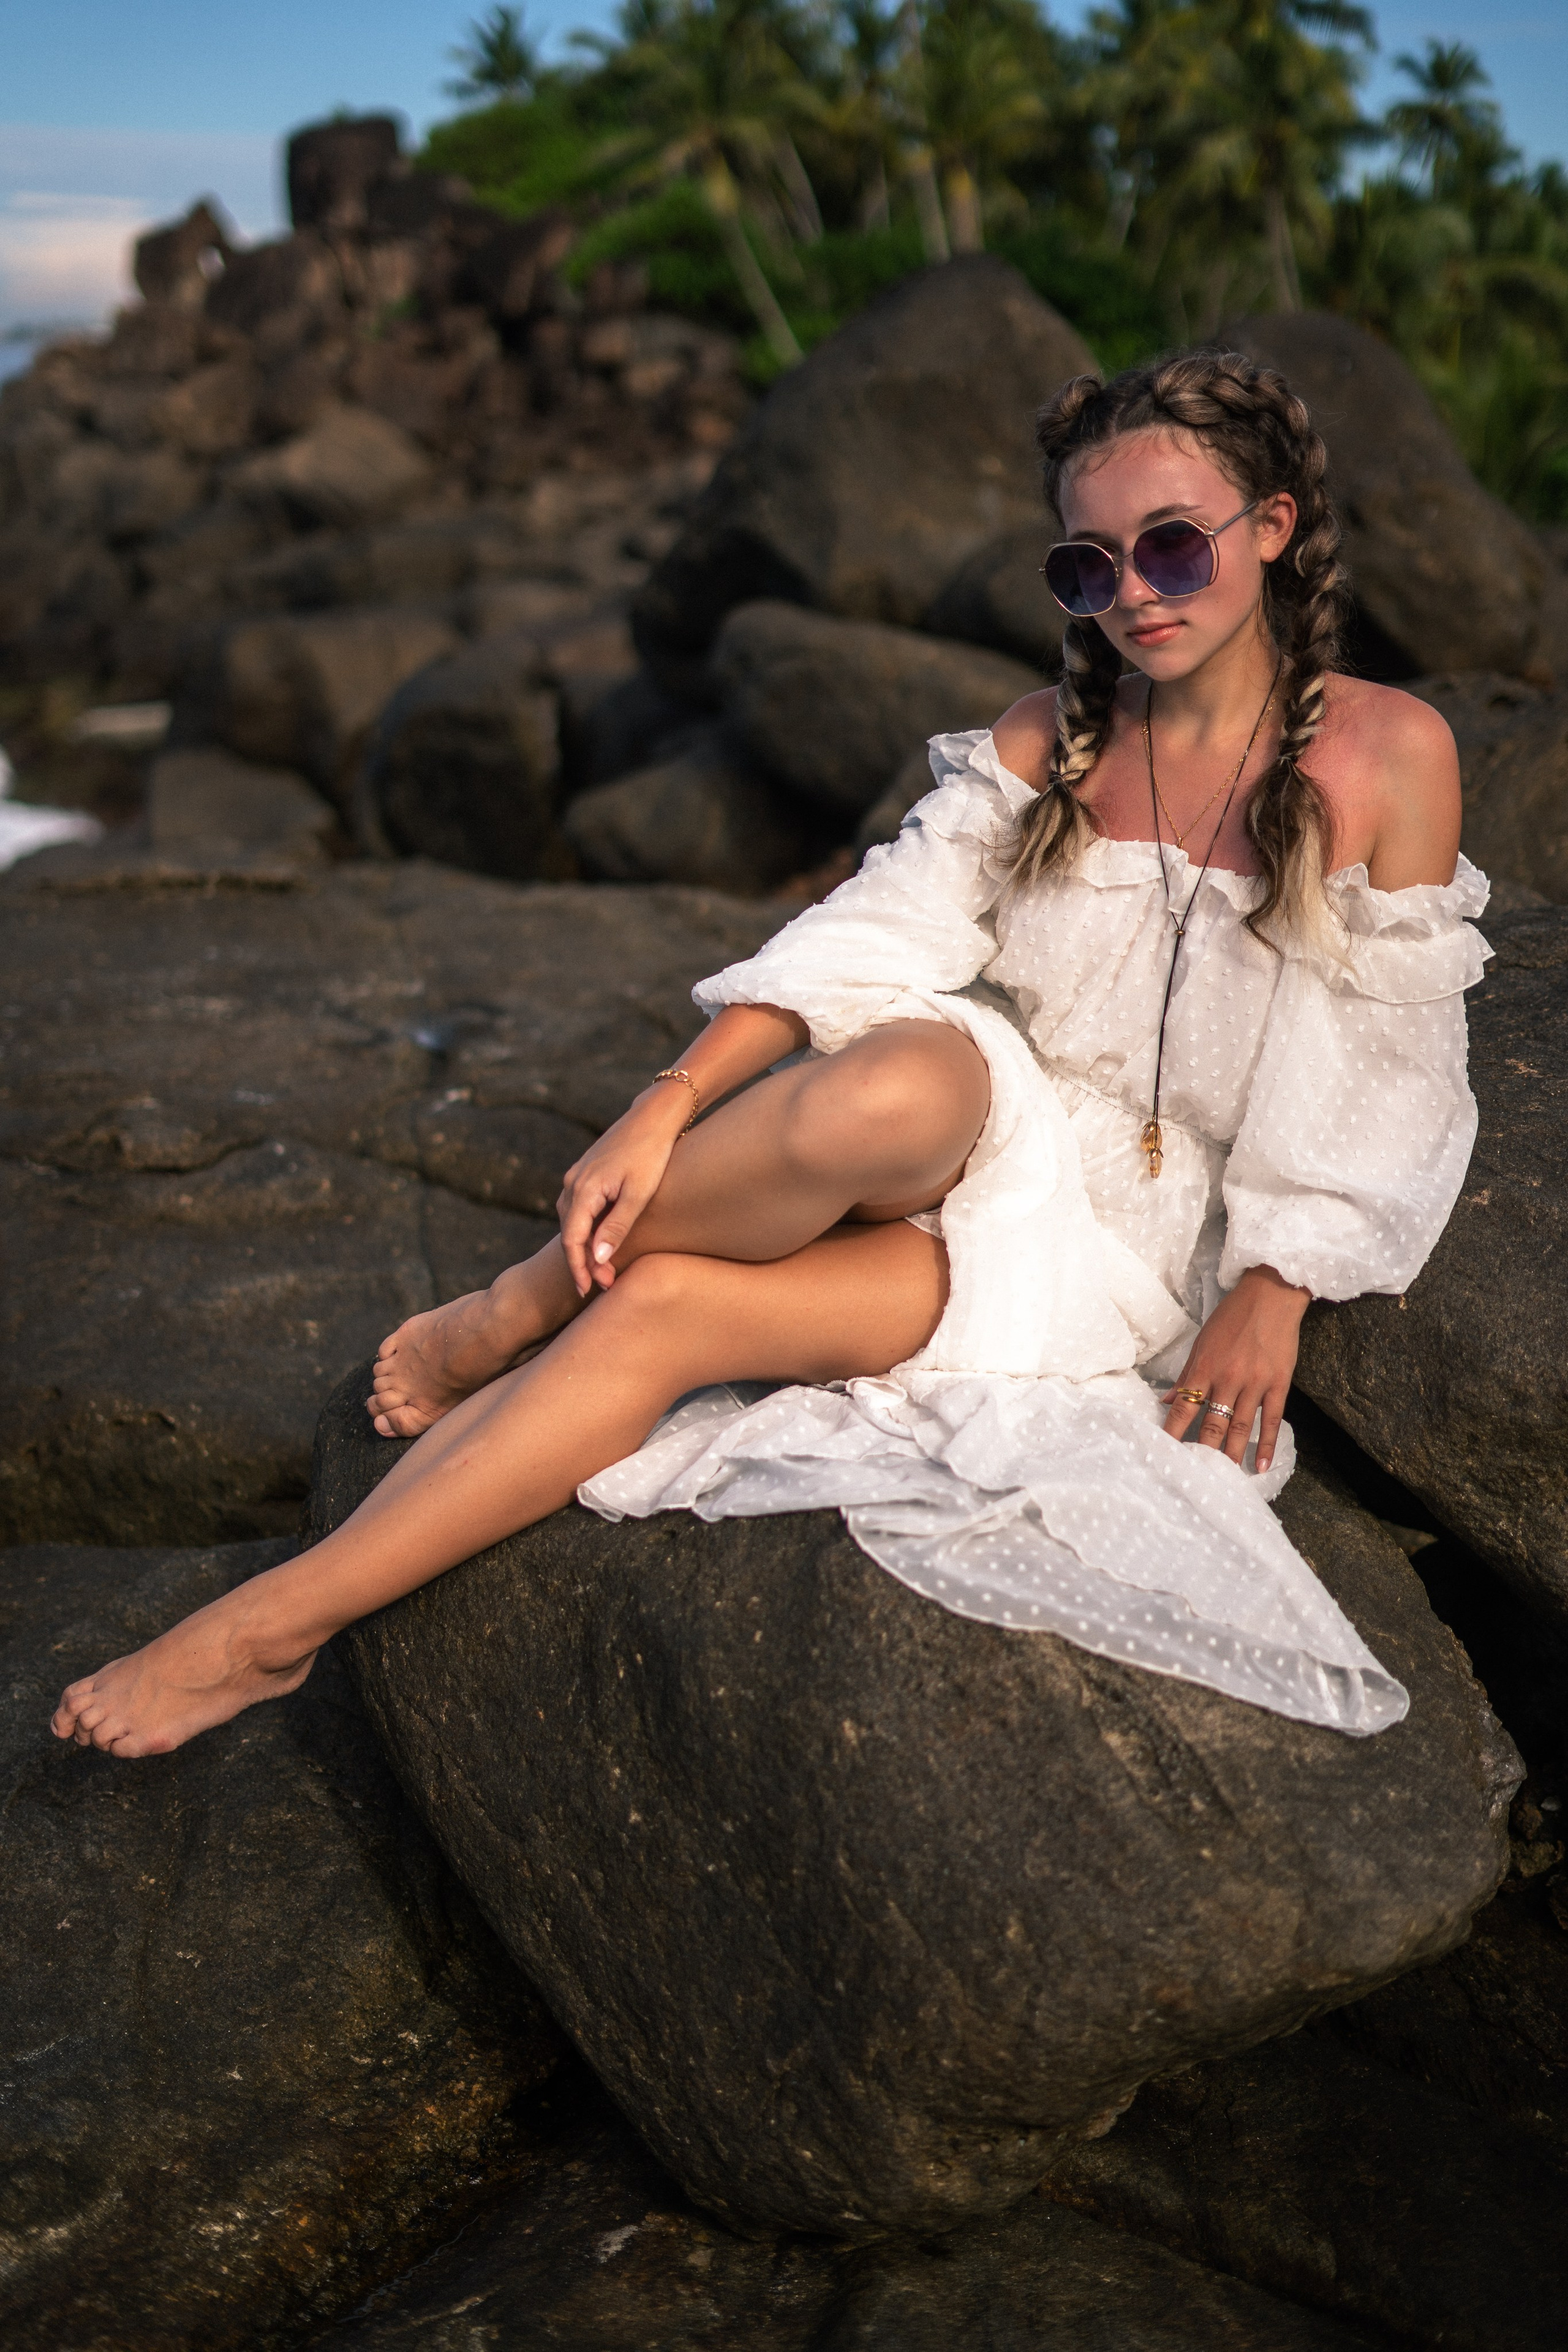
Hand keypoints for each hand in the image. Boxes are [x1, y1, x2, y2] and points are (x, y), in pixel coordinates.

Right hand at [557, 1085, 690, 1296]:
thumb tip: (597, 1259)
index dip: (578, 1268)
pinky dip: (588, 1229)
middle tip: (606, 1286)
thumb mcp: (639, 1194)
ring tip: (606, 1270)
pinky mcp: (586, 1174)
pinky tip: (602, 1241)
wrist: (653, 1117)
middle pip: (571, 1233)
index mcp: (583, 1188)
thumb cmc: (651, 1153)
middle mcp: (572, 1183)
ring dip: (587, 1247)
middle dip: (585, 1262)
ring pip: (573, 1222)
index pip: (572, 1239)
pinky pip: (579, 1209)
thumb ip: (617, 1227)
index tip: (588, 1290)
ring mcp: (577, 1177)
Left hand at [1161, 1265, 1309, 1472]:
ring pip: (1239, 1428)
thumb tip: (1166, 1400)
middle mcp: (1227, 1378)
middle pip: (1211, 1424)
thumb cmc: (1232, 1316)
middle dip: (1201, 1452)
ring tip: (1223, 1478)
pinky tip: (1260, 1466)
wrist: (1271, 1295)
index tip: (1164, 1454)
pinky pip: (1271, 1420)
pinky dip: (1265, 1445)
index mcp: (1204, 1367)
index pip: (1183, 1408)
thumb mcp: (1202, 1342)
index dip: (1173, 1433)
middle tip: (1194, 1476)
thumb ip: (1186, 1375)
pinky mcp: (1278, 1384)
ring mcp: (1255, 1383)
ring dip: (1230, 1455)